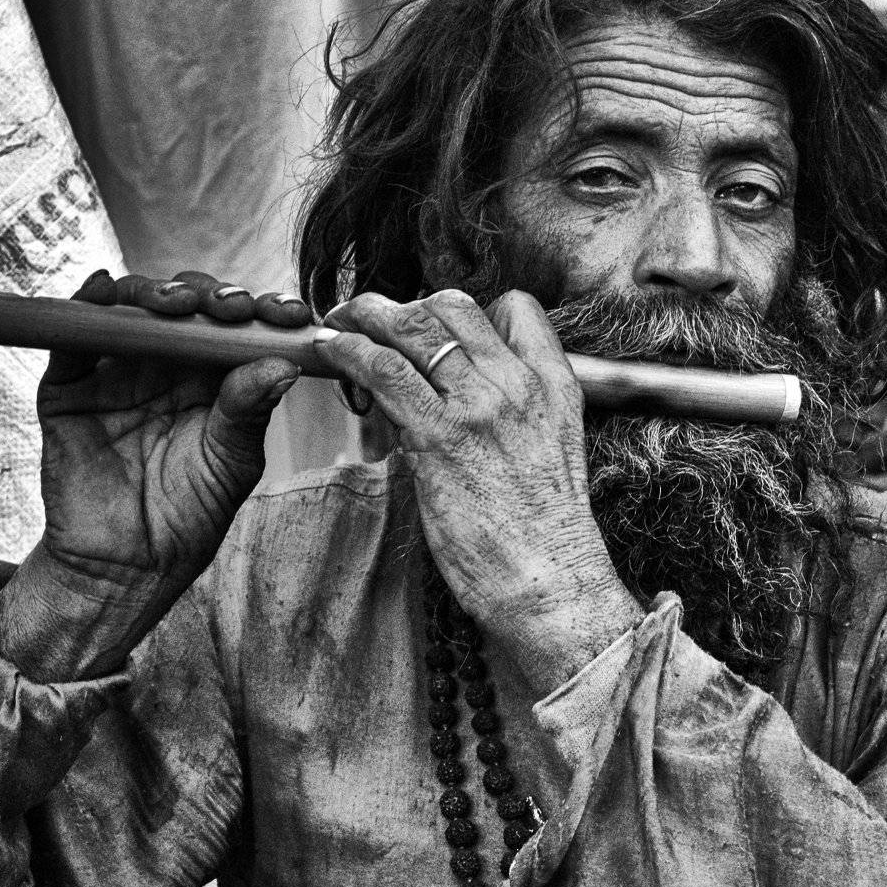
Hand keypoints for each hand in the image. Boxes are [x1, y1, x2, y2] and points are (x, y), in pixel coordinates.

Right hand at [0, 270, 311, 680]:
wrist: (124, 567)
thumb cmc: (188, 519)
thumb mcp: (231, 465)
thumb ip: (249, 410)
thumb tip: (283, 364)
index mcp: (213, 379)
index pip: (238, 329)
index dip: (263, 311)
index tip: (289, 313)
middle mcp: (166, 366)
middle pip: (186, 306)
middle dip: (212, 295)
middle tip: (233, 308)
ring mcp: (116, 371)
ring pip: (133, 310)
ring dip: (155, 293)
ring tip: (177, 303)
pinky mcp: (69, 385)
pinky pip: (73, 337)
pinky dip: (84, 306)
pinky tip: (102, 289)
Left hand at [315, 289, 640, 687]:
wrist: (551, 582)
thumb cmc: (545, 535)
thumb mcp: (551, 453)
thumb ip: (514, 415)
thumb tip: (460, 403)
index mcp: (555, 383)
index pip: (516, 307)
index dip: (471, 313)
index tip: (438, 332)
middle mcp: (518, 383)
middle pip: (454, 307)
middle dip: (407, 305)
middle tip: (372, 317)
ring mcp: (479, 406)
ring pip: (413, 327)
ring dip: (367, 316)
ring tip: (341, 322)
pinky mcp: (439, 436)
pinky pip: (384, 371)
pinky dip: (350, 352)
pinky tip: (330, 351)